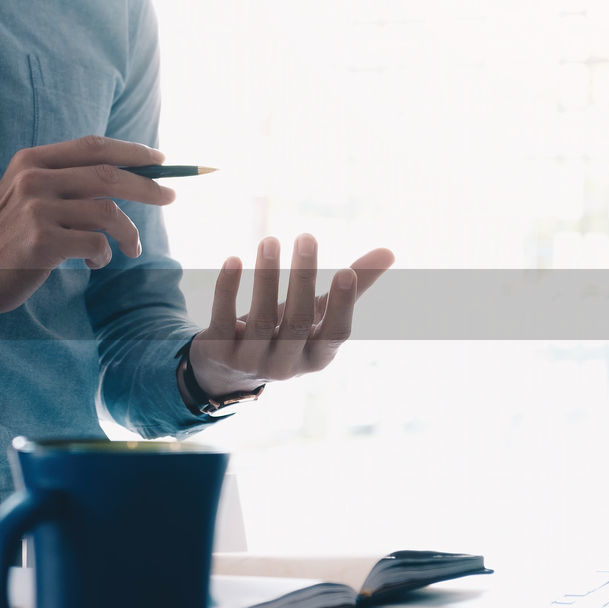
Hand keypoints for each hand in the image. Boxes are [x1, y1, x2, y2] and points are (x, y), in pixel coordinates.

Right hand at [0, 135, 174, 312]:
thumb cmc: (7, 236)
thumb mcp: (27, 195)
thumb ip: (65, 182)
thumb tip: (125, 178)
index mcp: (32, 161)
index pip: (93, 146)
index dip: (131, 151)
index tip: (160, 160)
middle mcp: (34, 179)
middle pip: (108, 175)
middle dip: (148, 186)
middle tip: (171, 197)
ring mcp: (37, 210)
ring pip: (108, 212)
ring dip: (129, 232)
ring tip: (132, 248)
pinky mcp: (42, 242)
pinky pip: (96, 244)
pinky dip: (105, 255)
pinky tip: (95, 262)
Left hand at [186, 234, 394, 399]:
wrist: (228, 370)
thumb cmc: (286, 333)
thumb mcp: (317, 314)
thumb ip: (351, 287)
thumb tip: (390, 251)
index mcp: (317, 357)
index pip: (336, 334)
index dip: (343, 305)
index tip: (345, 271)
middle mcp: (286, 365)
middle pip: (298, 321)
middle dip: (303, 278)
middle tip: (306, 237)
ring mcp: (251, 361)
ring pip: (262, 319)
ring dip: (266, 277)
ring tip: (270, 240)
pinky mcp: (218, 351)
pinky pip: (223, 318)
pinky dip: (227, 289)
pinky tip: (233, 259)